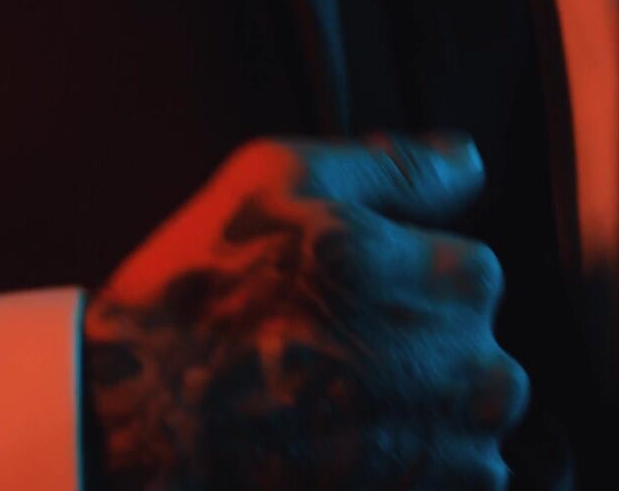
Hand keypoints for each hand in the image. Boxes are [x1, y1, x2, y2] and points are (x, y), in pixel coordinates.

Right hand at [83, 135, 527, 489]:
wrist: (137, 419)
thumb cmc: (206, 292)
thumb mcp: (286, 178)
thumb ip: (399, 168)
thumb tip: (471, 160)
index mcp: (462, 279)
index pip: (468, 278)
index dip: (401, 287)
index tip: (343, 303)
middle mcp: (482, 368)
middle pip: (476, 357)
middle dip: (417, 360)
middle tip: (329, 366)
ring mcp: (460, 453)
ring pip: (468, 427)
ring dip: (418, 424)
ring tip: (330, 416)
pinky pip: (453, 484)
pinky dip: (409, 476)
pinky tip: (342, 457)